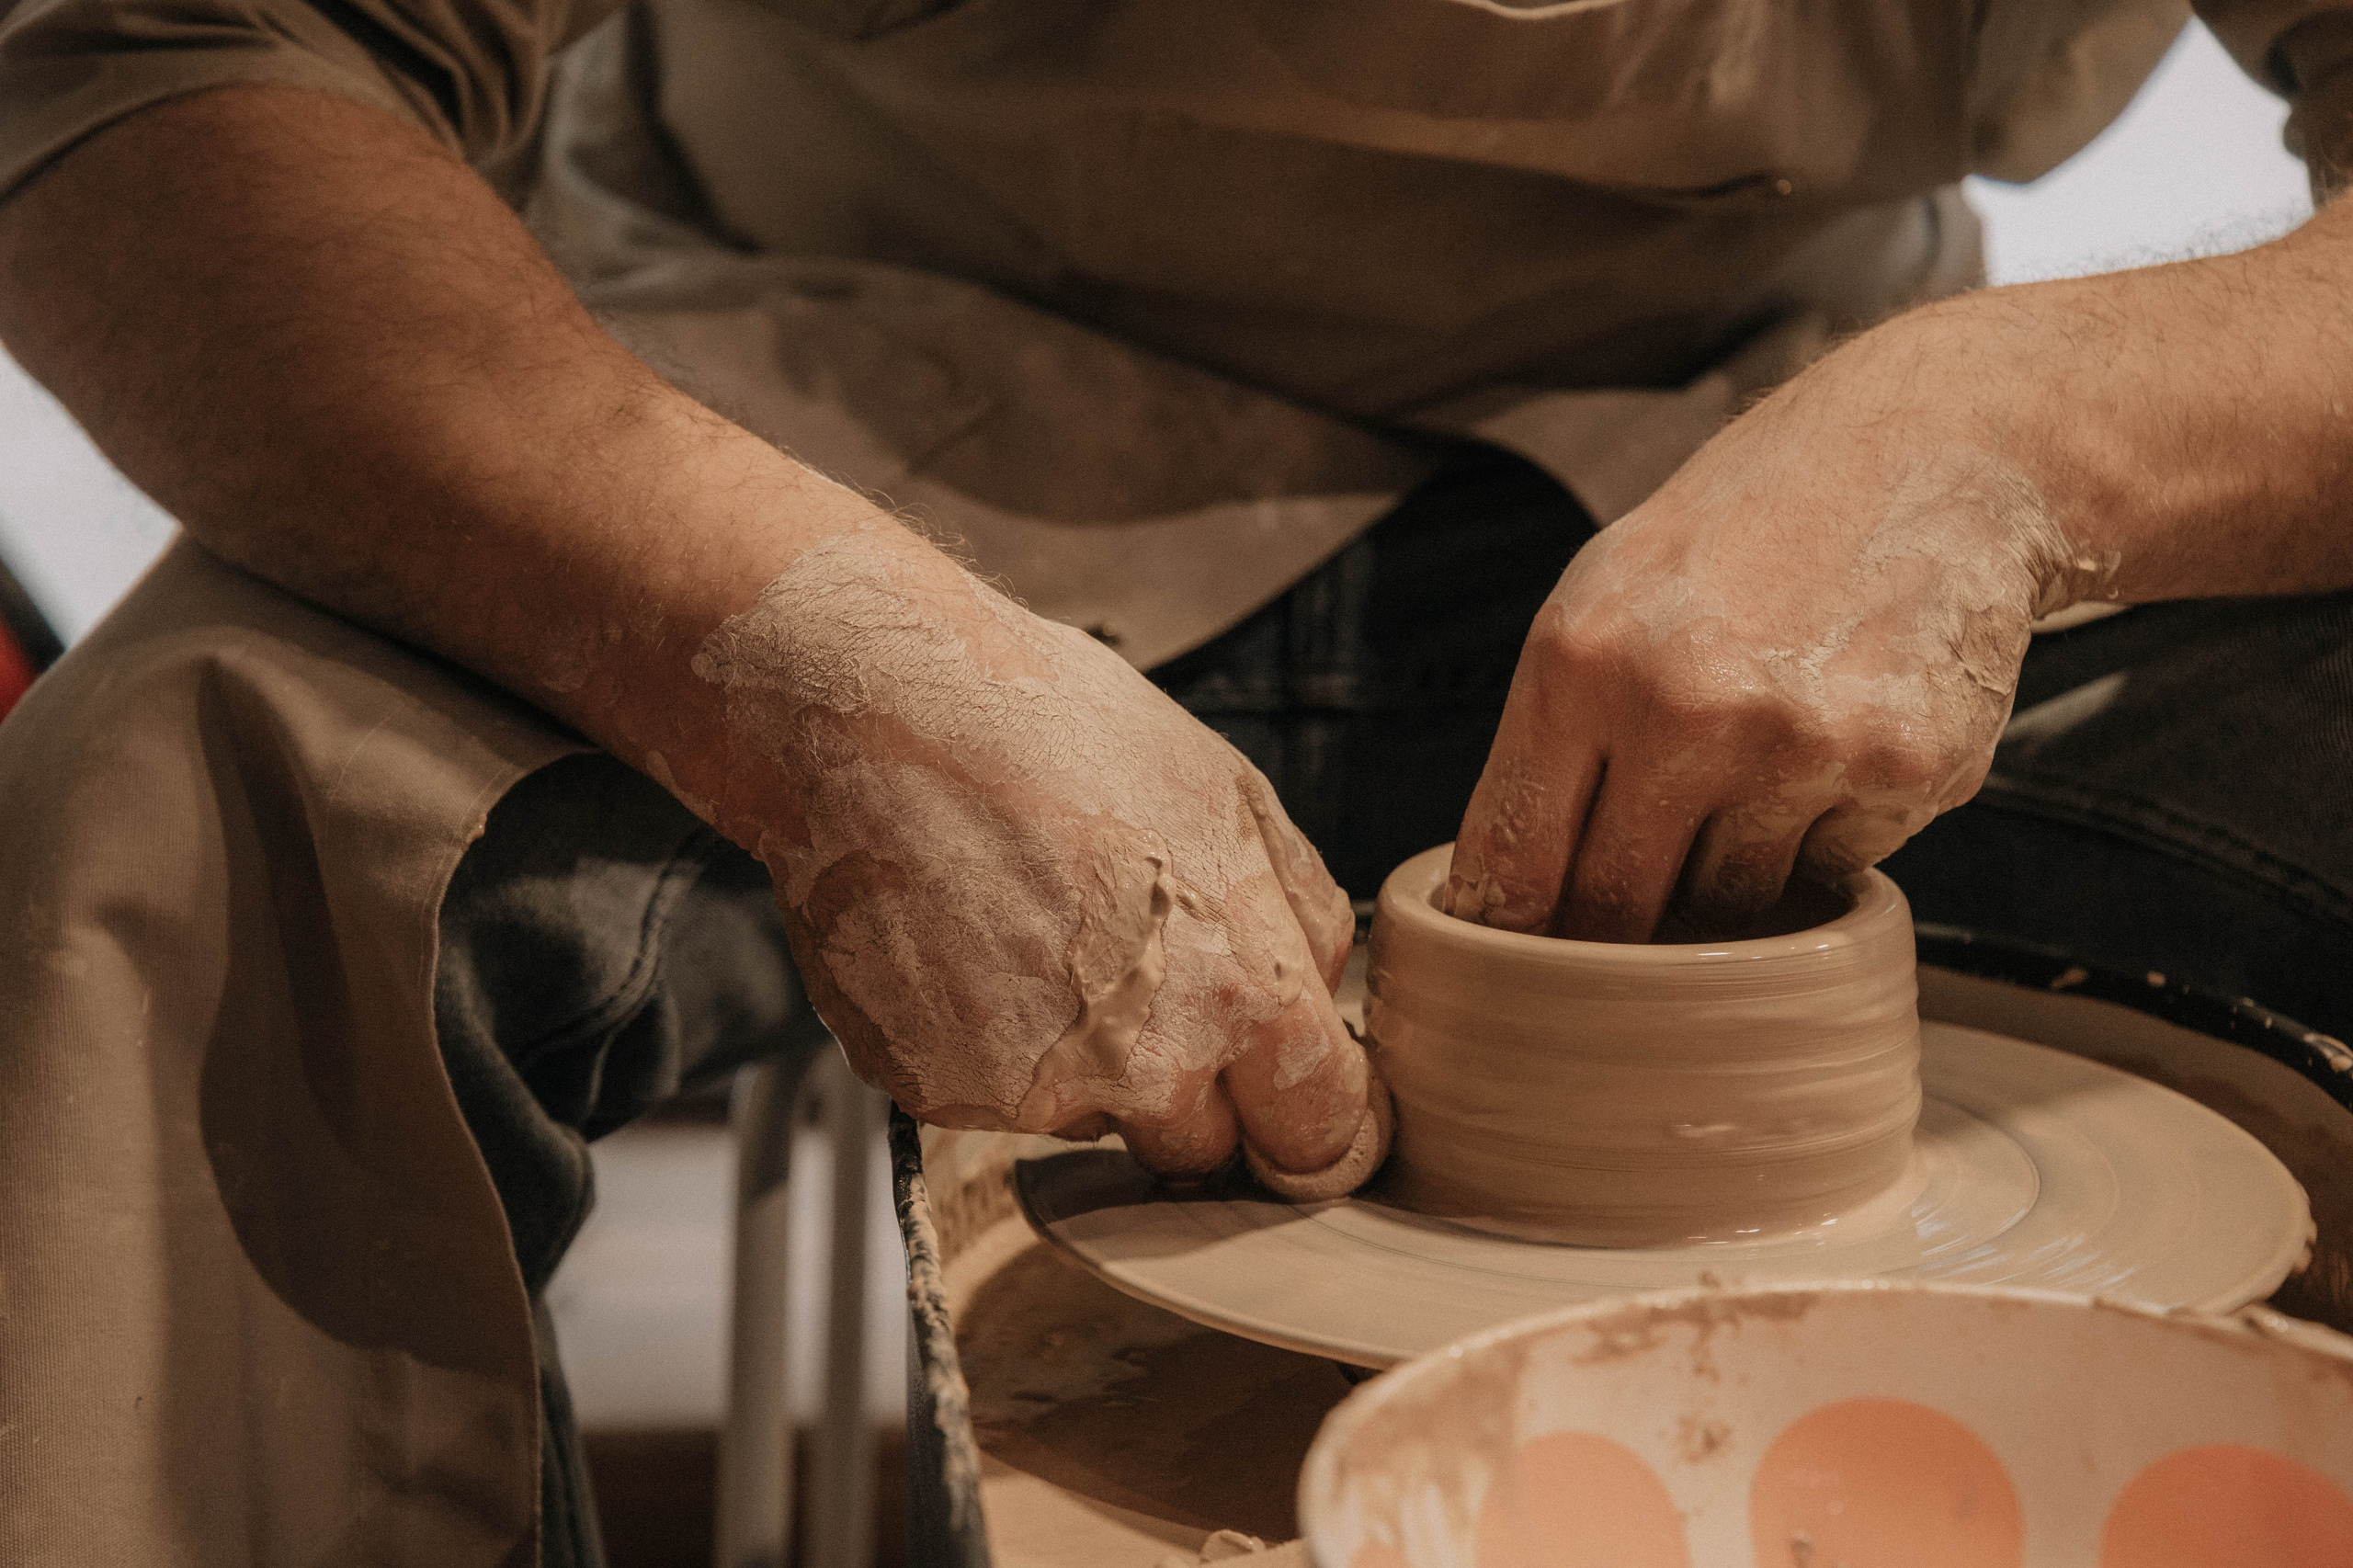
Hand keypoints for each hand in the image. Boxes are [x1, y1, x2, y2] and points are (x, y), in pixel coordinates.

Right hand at [690, 520, 1373, 1179]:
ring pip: (1096, 1118)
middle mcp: (1146, 1065)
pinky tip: (974, 942)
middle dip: (1191, 1086)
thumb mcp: (1227, 787)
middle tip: (1139, 970)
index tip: (1305, 1114)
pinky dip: (996, 1044)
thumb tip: (1320, 986)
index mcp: (1240, 990)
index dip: (1320, 1125)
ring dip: (1089, 1060)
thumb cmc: (1048, 732)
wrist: (872, 723)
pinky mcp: (941, 1094)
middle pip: (1203, 1146)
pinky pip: (1000, 1099)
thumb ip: (1300, 910)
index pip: (1321, 1134)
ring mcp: (1036, 1089)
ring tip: (1039, 928)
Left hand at [1448, 336, 2115, 941]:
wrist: (1930, 454)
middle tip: (1624, 916)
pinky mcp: (1904, 770)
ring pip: (1729, 907)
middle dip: (1613, 931)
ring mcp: (1799, 745)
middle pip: (1614, 912)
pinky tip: (1836, 742)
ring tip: (1751, 768)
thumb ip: (1547, 740)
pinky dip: (1824, 836)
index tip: (1511, 973)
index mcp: (1579, 662)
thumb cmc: (1738, 540)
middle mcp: (1683, 707)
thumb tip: (1500, 903)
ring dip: (1727, 875)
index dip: (1508, 937)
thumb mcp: (1604, 600)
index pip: (1512, 868)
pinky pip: (1832, 871)